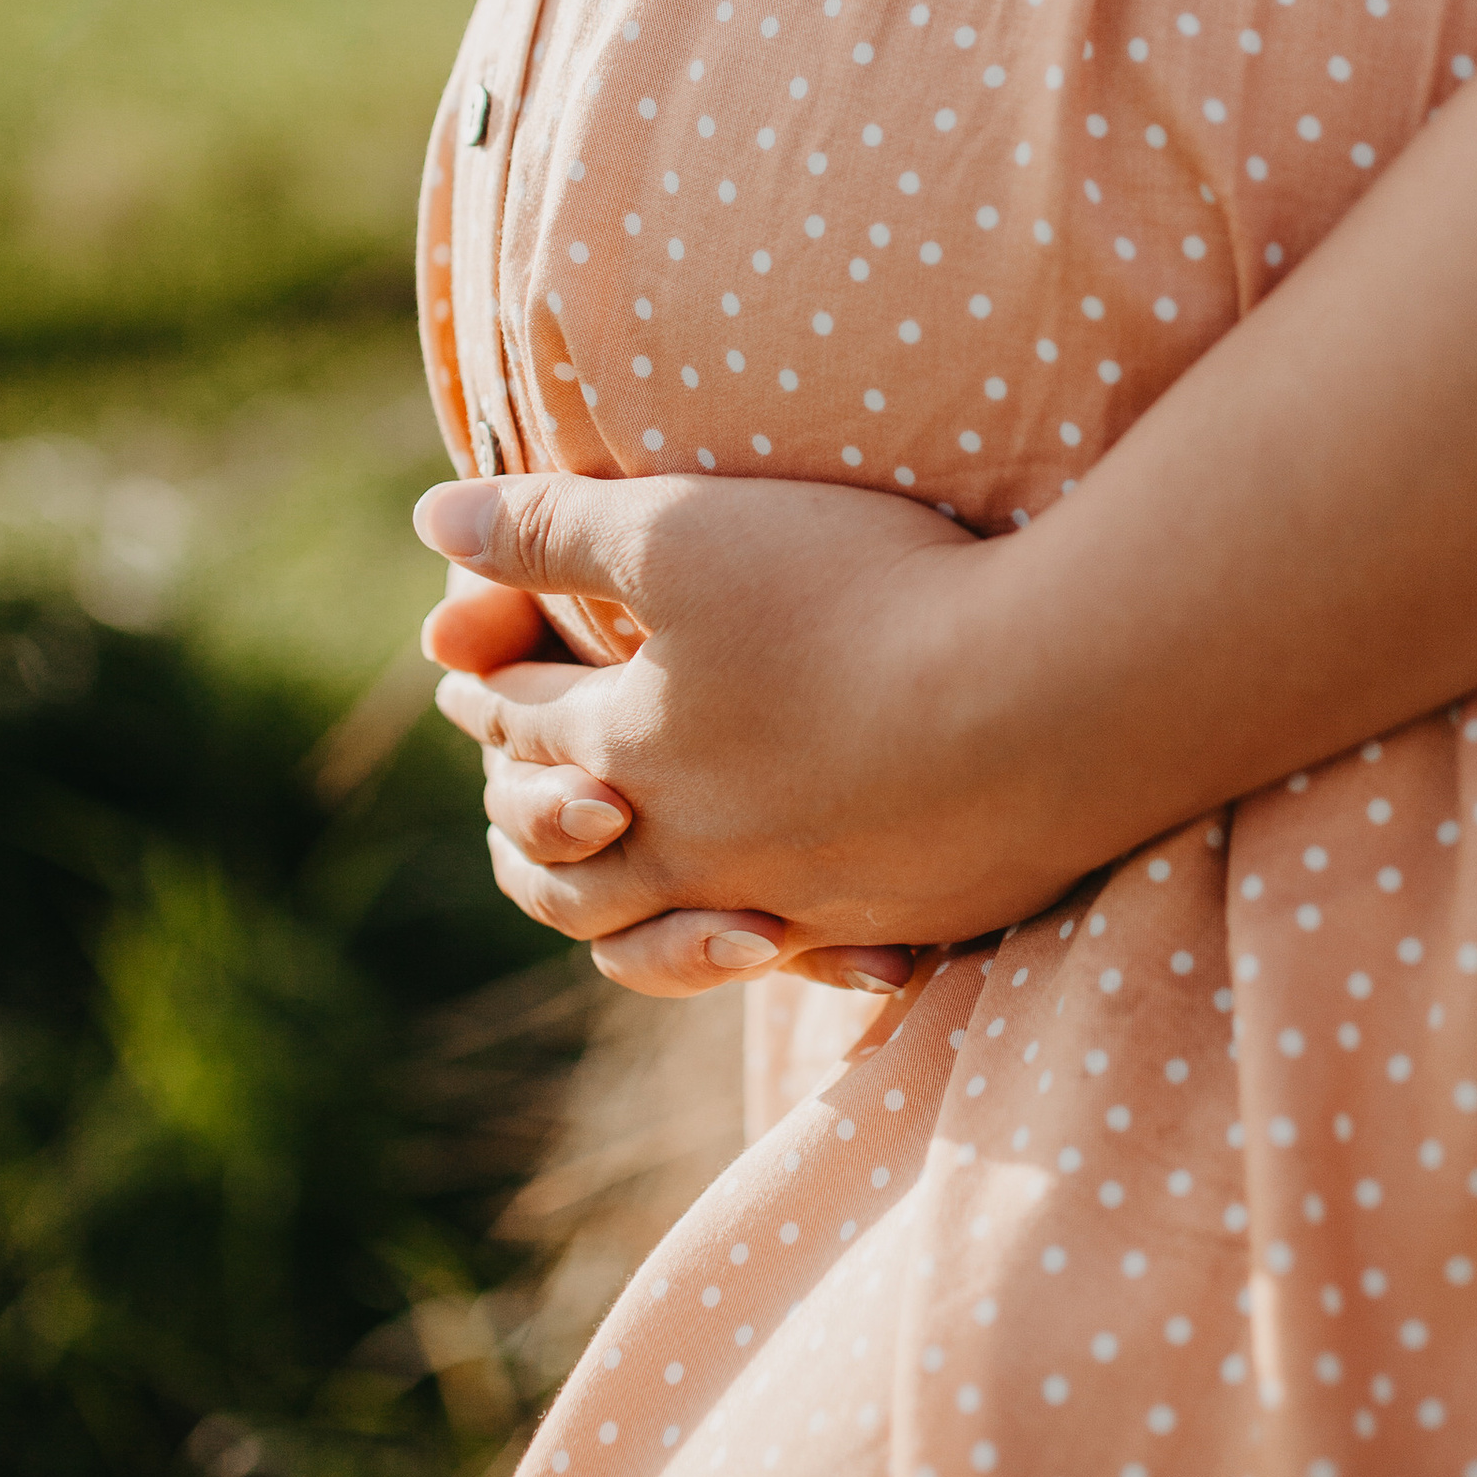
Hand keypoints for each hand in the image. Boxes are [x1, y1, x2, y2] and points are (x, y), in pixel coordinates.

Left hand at [414, 471, 1084, 1000]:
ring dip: (641, 915)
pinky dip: (779, 943)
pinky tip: (798, 928)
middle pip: (574, 867)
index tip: (467, 666)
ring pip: (677, 938)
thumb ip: (551, 528)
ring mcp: (799, 900)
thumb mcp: (677, 530)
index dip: (492, 684)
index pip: (526, 725)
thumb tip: (428, 522)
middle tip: (523, 803)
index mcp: (627, 752)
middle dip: (534, 827)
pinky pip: (810, 955)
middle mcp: (695, 850)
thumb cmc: (851, 596)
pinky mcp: (901, 918)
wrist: (1048, 696)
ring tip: (638, 888)